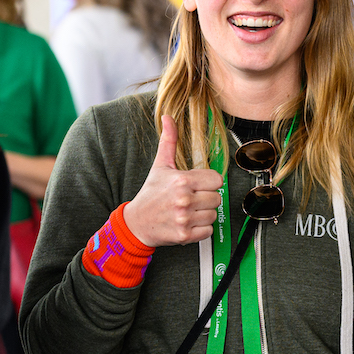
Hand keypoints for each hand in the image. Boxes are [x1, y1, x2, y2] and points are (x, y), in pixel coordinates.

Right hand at [123, 115, 222, 248]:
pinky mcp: (185, 235)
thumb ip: (169, 141)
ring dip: (203, 214)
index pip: (217, 179)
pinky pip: (208, 231)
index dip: (209, 182)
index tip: (198, 185)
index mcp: (182, 180)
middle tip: (191, 199)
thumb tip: (168, 118)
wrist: (136, 223)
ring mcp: (184, 218)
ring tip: (188, 211)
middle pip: (217, 198)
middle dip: (206, 199)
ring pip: (214, 215)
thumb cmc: (150, 194)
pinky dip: (200, 229)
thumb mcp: (160, 166)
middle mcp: (184, 199)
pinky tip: (187, 222)